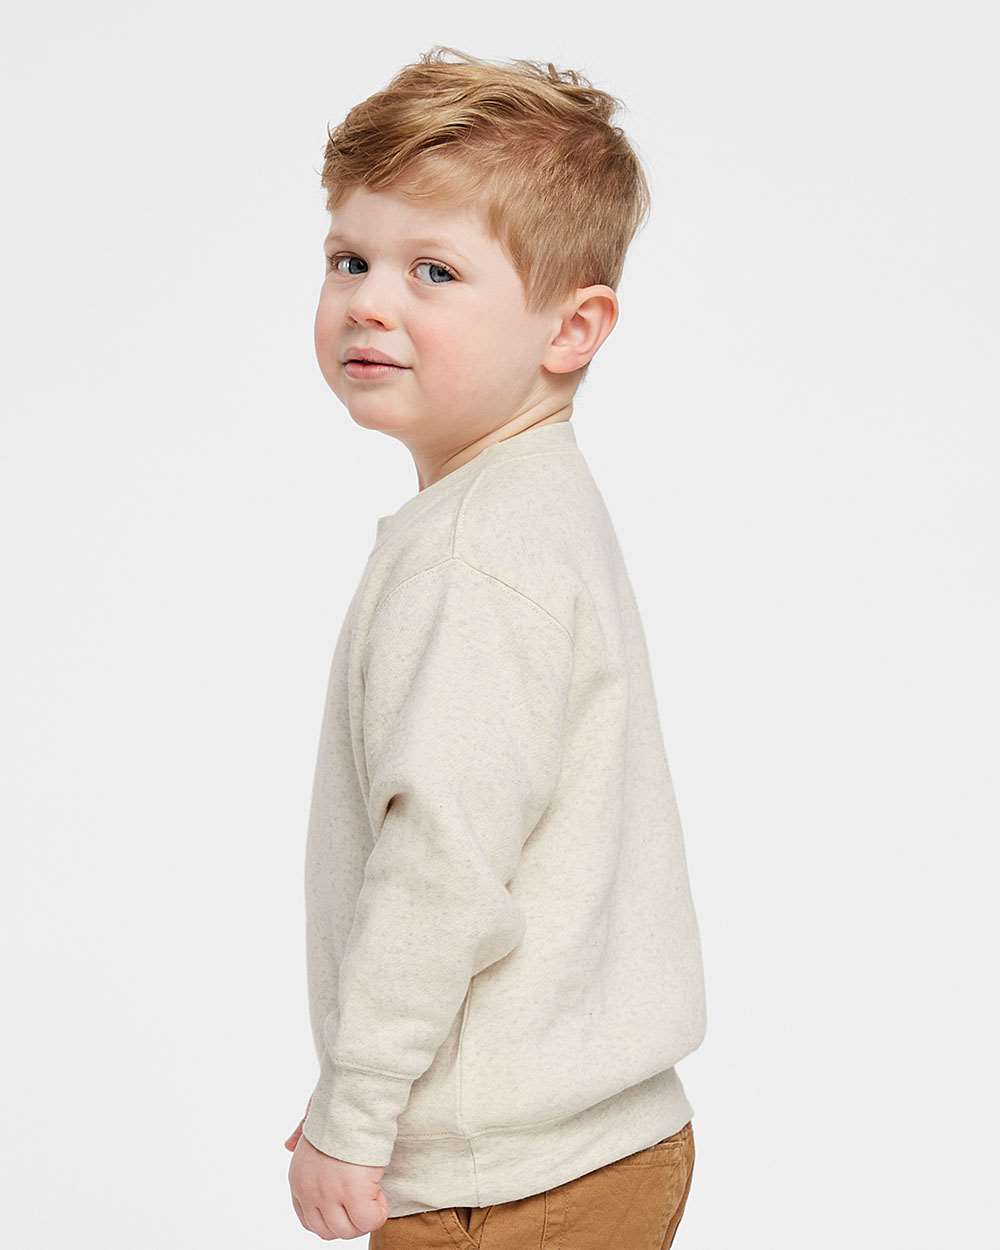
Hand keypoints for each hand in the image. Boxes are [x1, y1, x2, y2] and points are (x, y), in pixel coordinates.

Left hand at [287, 1103, 389, 1239]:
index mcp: (298, 1177)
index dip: (333, 1213)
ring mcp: (329, 1195)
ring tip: (374, 1192)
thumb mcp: (310, 1120)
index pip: (309, 1219)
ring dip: (364, 1217)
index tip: (349, 1199)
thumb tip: (288, 1143)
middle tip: (365, 1198)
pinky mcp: (354, 1193)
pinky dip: (378, 1211)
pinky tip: (380, 1190)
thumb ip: (299, 1133)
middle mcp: (310, 1191)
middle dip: (349, 1220)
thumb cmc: (336, 1106)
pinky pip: (369, 1221)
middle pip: (329, 1231)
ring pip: (348, 1230)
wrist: (352, 1099)